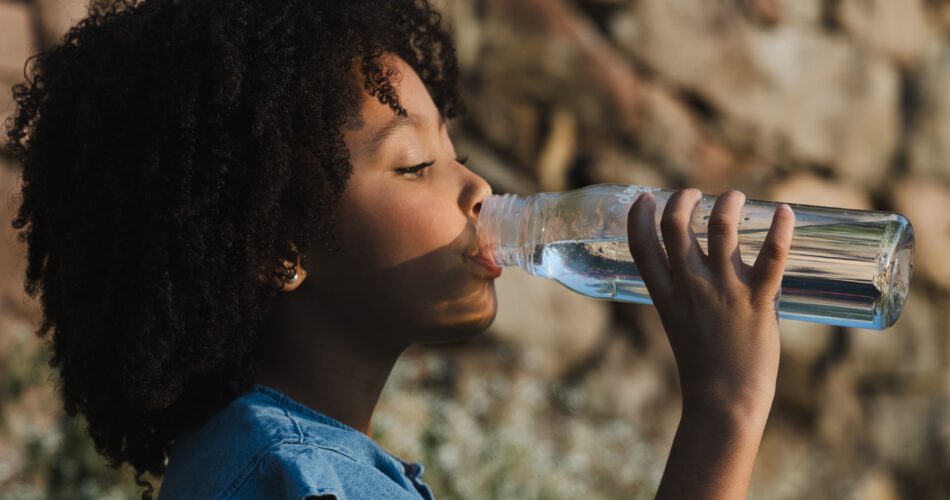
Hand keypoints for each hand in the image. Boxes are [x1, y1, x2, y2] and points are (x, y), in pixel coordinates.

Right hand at [626, 189, 794, 416]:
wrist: (724, 400)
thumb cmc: (704, 367)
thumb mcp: (679, 325)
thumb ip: (687, 296)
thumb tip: (704, 269)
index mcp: (665, 296)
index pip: (641, 245)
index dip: (638, 215)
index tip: (646, 197)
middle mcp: (690, 287)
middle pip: (675, 226)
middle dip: (682, 199)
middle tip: (694, 193)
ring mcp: (723, 291)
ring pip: (721, 228)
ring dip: (727, 203)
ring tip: (735, 197)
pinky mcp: (758, 299)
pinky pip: (772, 255)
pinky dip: (781, 229)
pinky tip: (785, 211)